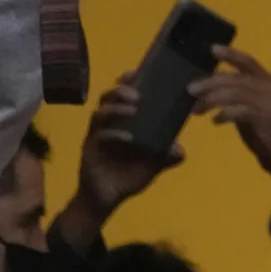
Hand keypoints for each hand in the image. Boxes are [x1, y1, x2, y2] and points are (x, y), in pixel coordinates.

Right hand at [75, 74, 184, 216]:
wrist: (106, 199)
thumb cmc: (127, 177)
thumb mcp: (152, 166)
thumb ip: (166, 157)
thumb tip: (180, 150)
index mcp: (121, 122)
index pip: (121, 96)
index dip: (127, 82)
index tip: (137, 72)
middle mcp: (107, 125)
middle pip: (107, 98)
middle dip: (121, 91)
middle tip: (137, 94)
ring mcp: (96, 135)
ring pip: (100, 113)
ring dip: (116, 108)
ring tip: (133, 108)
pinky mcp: (90, 149)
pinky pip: (99, 136)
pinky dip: (114, 134)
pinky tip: (128, 137)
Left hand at [189, 46, 270, 179]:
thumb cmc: (263, 131)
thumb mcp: (249, 107)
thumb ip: (235, 94)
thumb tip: (207, 86)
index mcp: (267, 81)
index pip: (248, 62)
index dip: (231, 54)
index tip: (212, 49)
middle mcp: (269, 87)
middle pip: (235, 78)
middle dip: (210, 82)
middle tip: (190, 89)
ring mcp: (268, 102)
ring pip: (234, 93)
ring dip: (212, 99)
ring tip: (197, 109)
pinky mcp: (265, 117)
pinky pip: (238, 111)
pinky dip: (224, 114)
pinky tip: (214, 121)